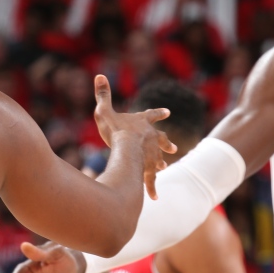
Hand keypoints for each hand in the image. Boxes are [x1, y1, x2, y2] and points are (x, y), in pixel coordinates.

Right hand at [91, 74, 175, 198]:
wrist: (126, 148)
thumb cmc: (115, 129)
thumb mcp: (106, 109)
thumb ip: (103, 94)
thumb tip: (99, 75)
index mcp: (142, 123)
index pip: (153, 115)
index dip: (159, 113)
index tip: (168, 112)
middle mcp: (151, 138)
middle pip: (161, 139)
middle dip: (166, 142)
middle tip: (174, 147)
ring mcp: (151, 154)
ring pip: (158, 159)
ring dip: (160, 162)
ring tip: (163, 168)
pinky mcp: (147, 169)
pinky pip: (150, 180)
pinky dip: (151, 188)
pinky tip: (154, 197)